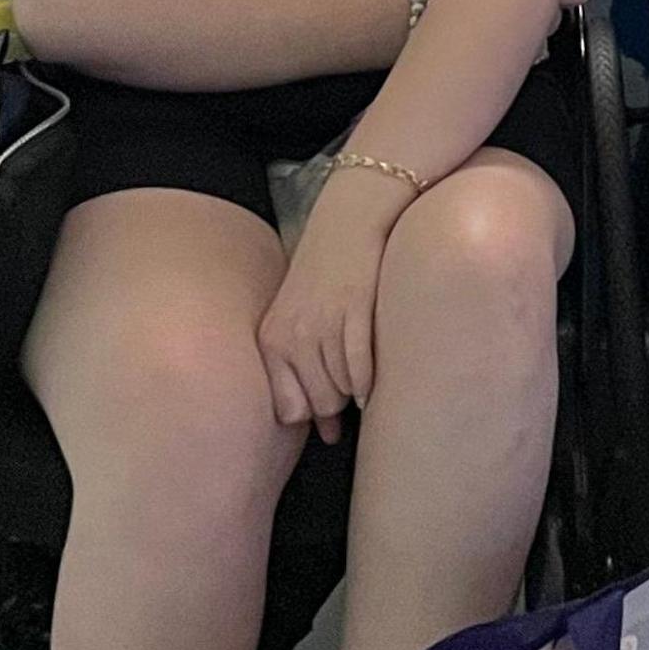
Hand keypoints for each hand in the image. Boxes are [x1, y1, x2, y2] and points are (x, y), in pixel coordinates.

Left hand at [258, 176, 402, 444]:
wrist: (352, 219)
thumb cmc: (328, 273)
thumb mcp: (298, 318)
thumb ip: (302, 369)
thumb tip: (326, 429)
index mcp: (272, 340)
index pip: (288, 409)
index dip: (312, 417)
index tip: (329, 419)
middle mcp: (292, 336)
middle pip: (319, 404)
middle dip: (337, 406)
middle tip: (352, 396)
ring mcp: (323, 326)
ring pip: (342, 390)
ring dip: (356, 391)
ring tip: (365, 376)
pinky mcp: (354, 314)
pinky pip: (361, 369)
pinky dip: (370, 379)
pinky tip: (376, 374)